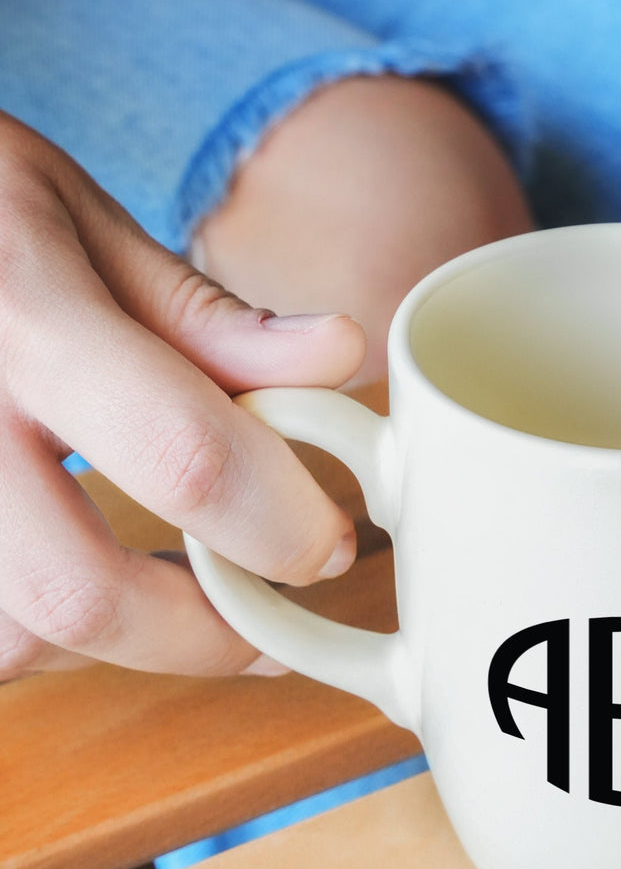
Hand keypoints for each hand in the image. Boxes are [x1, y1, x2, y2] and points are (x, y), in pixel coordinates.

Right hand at [0, 113, 366, 678]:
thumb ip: (202, 314)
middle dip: (201, 634)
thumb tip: (339, 353)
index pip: (182, 454)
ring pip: (10, 640)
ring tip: (172, 598)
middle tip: (266, 623)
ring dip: (115, 645)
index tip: (328, 547)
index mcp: (23, 317)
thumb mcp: (78, 223)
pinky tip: (82, 584)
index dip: (277, 524)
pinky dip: (40, 637)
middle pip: (78, 593)